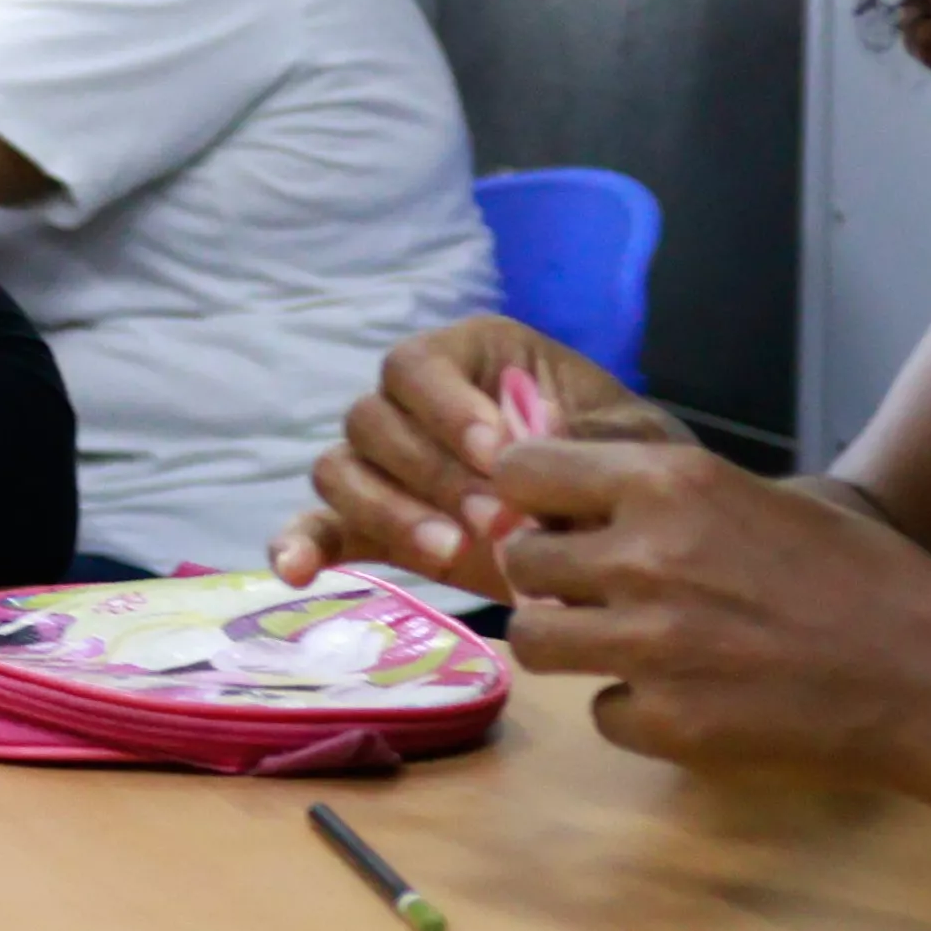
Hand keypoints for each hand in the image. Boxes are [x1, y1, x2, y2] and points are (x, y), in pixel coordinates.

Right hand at [273, 315, 683, 597]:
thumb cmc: (629, 467)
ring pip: (341, 469)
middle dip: (432, 474)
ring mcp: (387, 465)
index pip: (417, 366)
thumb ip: (577, 437)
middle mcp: (414, 403)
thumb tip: (522, 449)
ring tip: (451, 553)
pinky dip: (301, 544)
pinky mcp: (374, 523)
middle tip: (497, 523)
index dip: (446, 409)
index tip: (498, 456)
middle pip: (372, 420)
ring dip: (386, 512)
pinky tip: (294, 573)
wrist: (635, 532)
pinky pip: (320, 525)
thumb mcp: (623, 440)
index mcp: (468, 358)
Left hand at [471, 434, 930, 781]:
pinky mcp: (664, 721)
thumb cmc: (860, 574)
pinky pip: (599, 711)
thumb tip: (583, 495)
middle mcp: (643, 557)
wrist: (930, 674)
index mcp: (669, 483)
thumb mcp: (759, 495)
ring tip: (622, 644)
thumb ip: (667, 494)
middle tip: (590, 590)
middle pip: (518, 561)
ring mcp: (647, 645)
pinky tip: (685, 696)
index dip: (529, 496)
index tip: (549, 515)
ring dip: (567, 641)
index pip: (522, 470)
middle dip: (545, 575)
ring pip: (531, 640)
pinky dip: (631, 708)